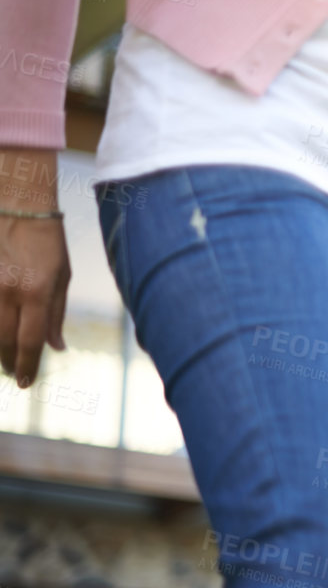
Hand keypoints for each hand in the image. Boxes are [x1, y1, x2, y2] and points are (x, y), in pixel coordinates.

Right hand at [0, 149, 69, 387]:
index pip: (31, 341)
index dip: (28, 365)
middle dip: (9, 363)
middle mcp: (8, 291)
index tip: (27, 381)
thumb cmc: (46, 241)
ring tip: (4, 360)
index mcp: (37, 291)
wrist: (17, 206)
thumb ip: (56, 314)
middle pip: (4, 341)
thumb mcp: (62, 277)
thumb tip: (57, 347)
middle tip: (14, 374)